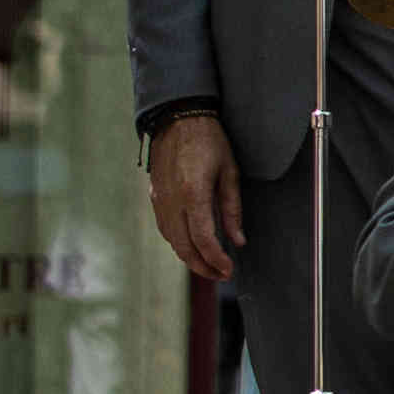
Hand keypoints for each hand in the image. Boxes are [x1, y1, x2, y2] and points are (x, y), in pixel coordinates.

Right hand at [148, 113, 242, 286]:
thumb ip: (232, 209)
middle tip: (221, 275)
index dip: (216, 259)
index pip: (203, 239)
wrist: (177, 118)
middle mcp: (172, 201)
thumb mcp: (229, 173)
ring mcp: (160, 199)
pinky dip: (178, 243)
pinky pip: (165, 228)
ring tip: (209, 266)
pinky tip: (192, 247)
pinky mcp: (155, 196)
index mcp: (193, 194)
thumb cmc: (209, 141)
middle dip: (203, 266)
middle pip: (184, 247)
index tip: (229, 269)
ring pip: (172, 240)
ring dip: (189, 258)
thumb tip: (238, 241)